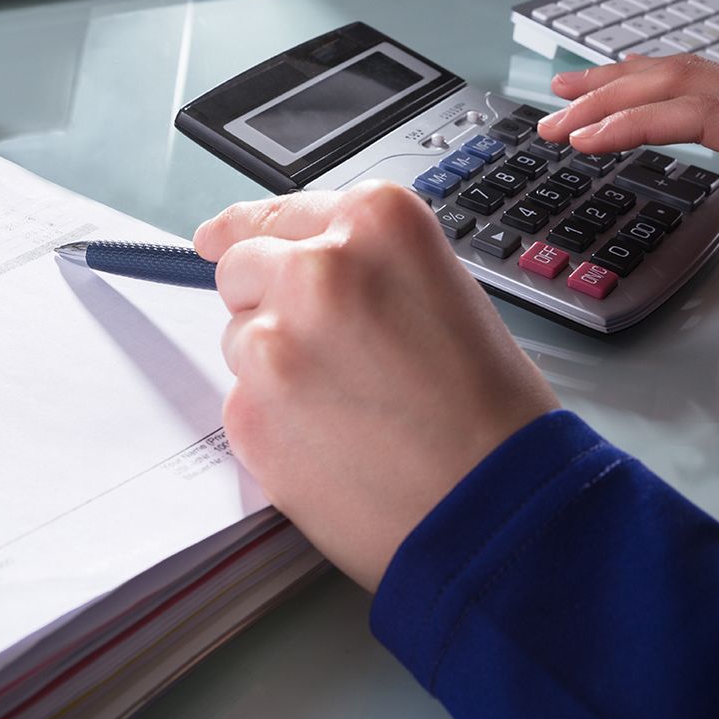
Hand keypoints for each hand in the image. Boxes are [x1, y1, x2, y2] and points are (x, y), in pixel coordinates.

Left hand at [194, 183, 557, 590]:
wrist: (497, 508)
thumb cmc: (490, 409)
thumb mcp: (441, 290)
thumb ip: (365, 265)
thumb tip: (295, 261)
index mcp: (375, 224)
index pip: (280, 211)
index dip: (253, 231)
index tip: (221, 236)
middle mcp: (318, 268)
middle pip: (243, 266)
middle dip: (267, 300)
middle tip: (323, 350)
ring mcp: (275, 340)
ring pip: (239, 337)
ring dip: (273, 364)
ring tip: (348, 405)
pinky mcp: (249, 411)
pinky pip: (240, 400)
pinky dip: (272, 420)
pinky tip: (332, 443)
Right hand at [537, 55, 718, 321]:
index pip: (707, 116)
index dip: (638, 122)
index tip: (583, 139)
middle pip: (687, 82)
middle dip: (610, 98)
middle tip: (550, 124)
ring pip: (695, 72)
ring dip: (626, 80)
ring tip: (565, 94)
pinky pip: (712, 79)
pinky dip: (658, 79)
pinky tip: (630, 85)